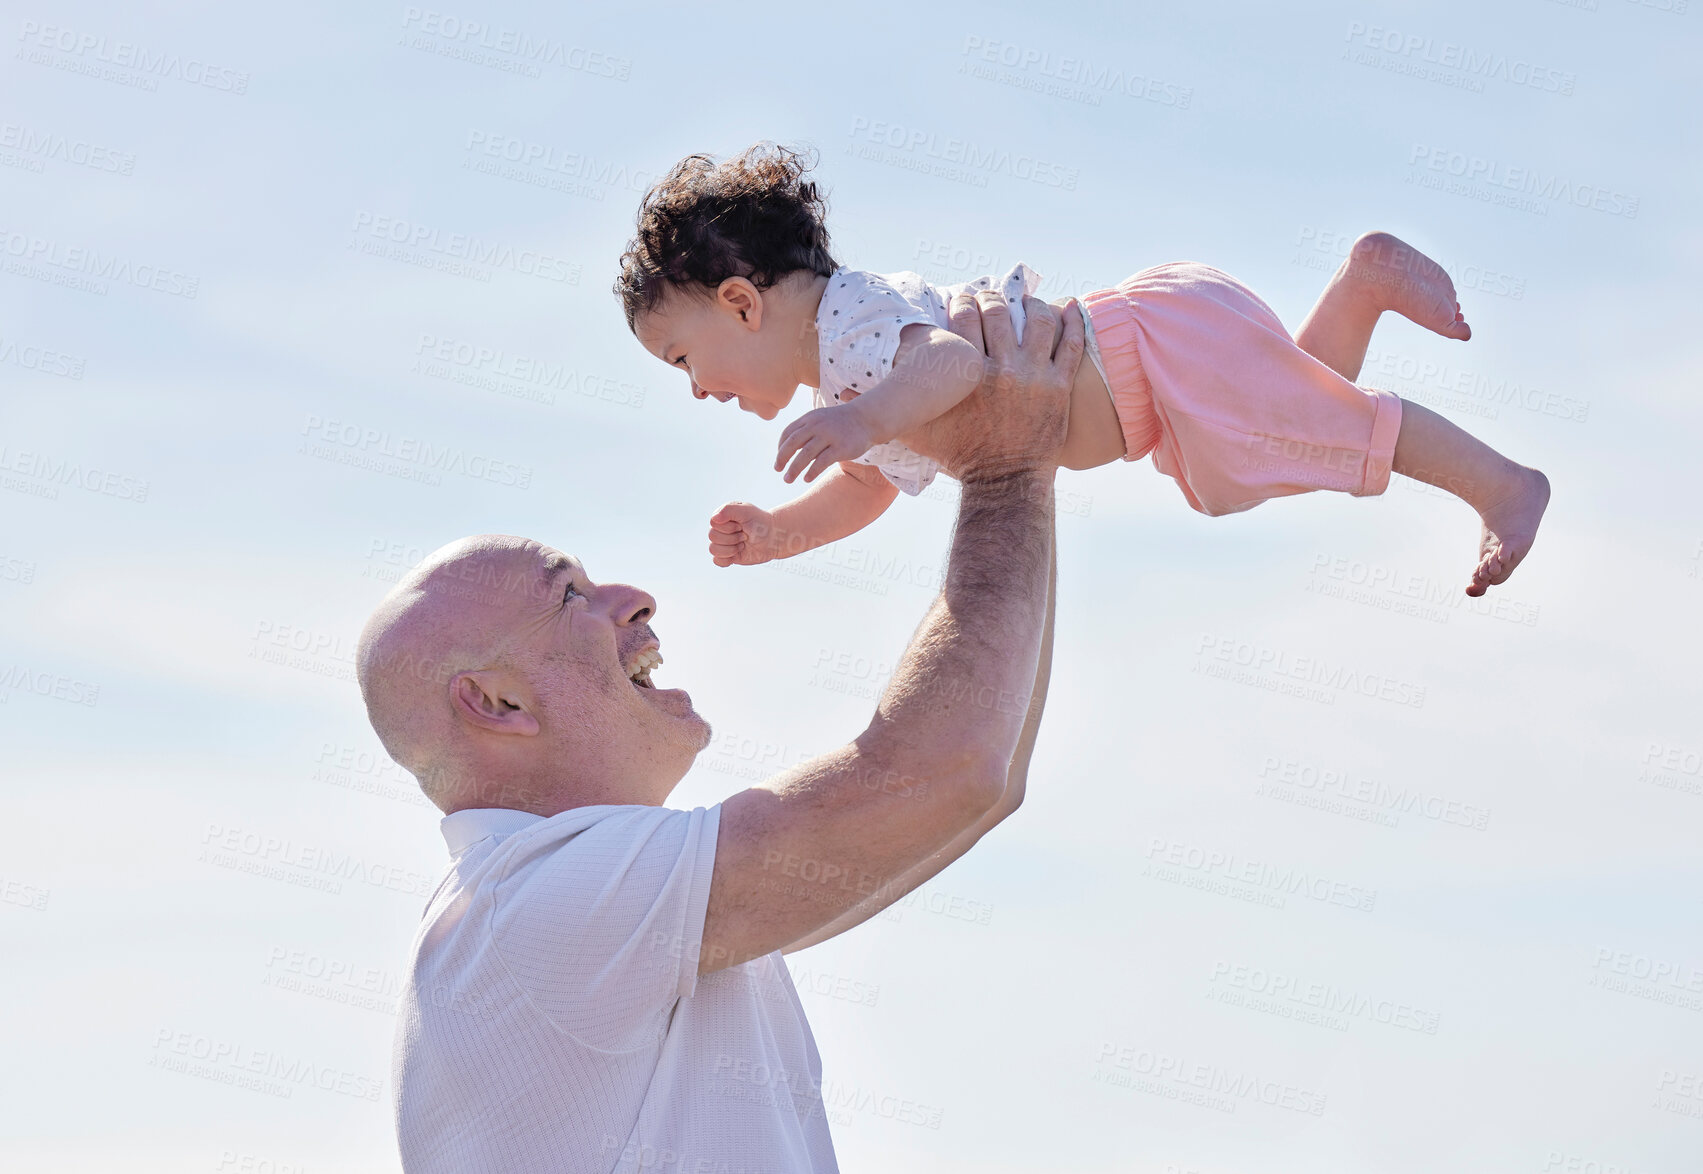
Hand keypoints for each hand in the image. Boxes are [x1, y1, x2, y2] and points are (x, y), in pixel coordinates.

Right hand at [708, 501, 784, 567]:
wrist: (774, 538)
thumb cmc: (761, 522)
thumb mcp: (746, 510)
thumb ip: (728, 510)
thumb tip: (714, 519)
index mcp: (723, 517)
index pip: (713, 524)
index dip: (728, 527)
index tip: (741, 525)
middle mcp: (721, 530)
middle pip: (712, 536)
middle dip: (732, 538)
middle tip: (745, 535)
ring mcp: (724, 544)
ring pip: (713, 550)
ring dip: (731, 548)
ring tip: (743, 544)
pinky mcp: (728, 556)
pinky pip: (717, 561)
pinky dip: (727, 559)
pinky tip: (738, 554)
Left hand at [775, 402, 877, 484]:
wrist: (867, 418)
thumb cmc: (840, 423)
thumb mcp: (820, 420)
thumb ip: (805, 431)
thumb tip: (787, 449)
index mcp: (810, 418)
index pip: (788, 433)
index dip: (780, 447)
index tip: (779, 459)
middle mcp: (817, 425)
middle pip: (793, 443)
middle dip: (782, 458)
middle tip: (777, 470)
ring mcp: (829, 436)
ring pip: (805, 454)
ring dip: (794, 468)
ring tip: (788, 479)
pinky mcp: (841, 447)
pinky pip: (822, 461)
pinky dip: (812, 471)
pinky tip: (806, 479)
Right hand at [904, 292, 1082, 483]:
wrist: (1005, 482)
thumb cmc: (959, 457)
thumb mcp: (917, 432)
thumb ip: (889, 407)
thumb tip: (849, 391)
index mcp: (967, 375)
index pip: (963, 319)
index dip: (961, 302)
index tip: (961, 300)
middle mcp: (1002, 369)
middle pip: (997, 313)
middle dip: (990, 298)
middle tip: (988, 298)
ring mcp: (1035, 376)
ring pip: (1038, 321)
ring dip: (1032, 305)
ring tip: (1027, 302)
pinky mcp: (1059, 387)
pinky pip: (1071, 345)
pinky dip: (1073, 322)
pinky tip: (1071, 306)